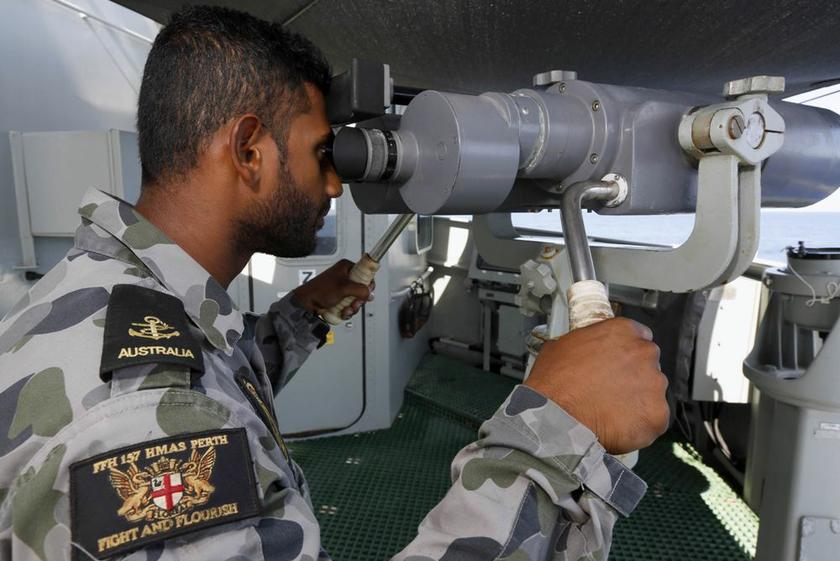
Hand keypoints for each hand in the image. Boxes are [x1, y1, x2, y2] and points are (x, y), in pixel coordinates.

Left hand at [292, 259, 373, 319]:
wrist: (307, 303)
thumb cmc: (320, 291)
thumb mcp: (344, 287)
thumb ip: (360, 289)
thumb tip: (368, 294)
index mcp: (346, 267)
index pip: (365, 272)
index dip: (368, 283)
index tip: (367, 291)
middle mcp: (345, 276)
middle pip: (362, 288)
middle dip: (358, 299)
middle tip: (353, 303)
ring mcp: (343, 288)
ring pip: (357, 298)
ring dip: (353, 307)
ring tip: (345, 309)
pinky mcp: (340, 297)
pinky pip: (350, 304)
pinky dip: (348, 310)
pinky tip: (342, 311)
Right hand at [525, 317, 668, 454]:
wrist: (556, 418)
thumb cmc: (554, 383)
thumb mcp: (560, 346)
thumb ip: (584, 343)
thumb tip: (581, 350)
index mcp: (622, 331)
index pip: (639, 335)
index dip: (627, 352)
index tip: (618, 363)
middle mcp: (644, 352)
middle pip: (648, 363)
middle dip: (634, 376)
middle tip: (611, 389)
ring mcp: (654, 384)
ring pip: (652, 392)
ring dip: (637, 400)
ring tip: (611, 411)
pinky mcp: (658, 414)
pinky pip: (654, 419)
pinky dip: (640, 424)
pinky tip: (618, 426)